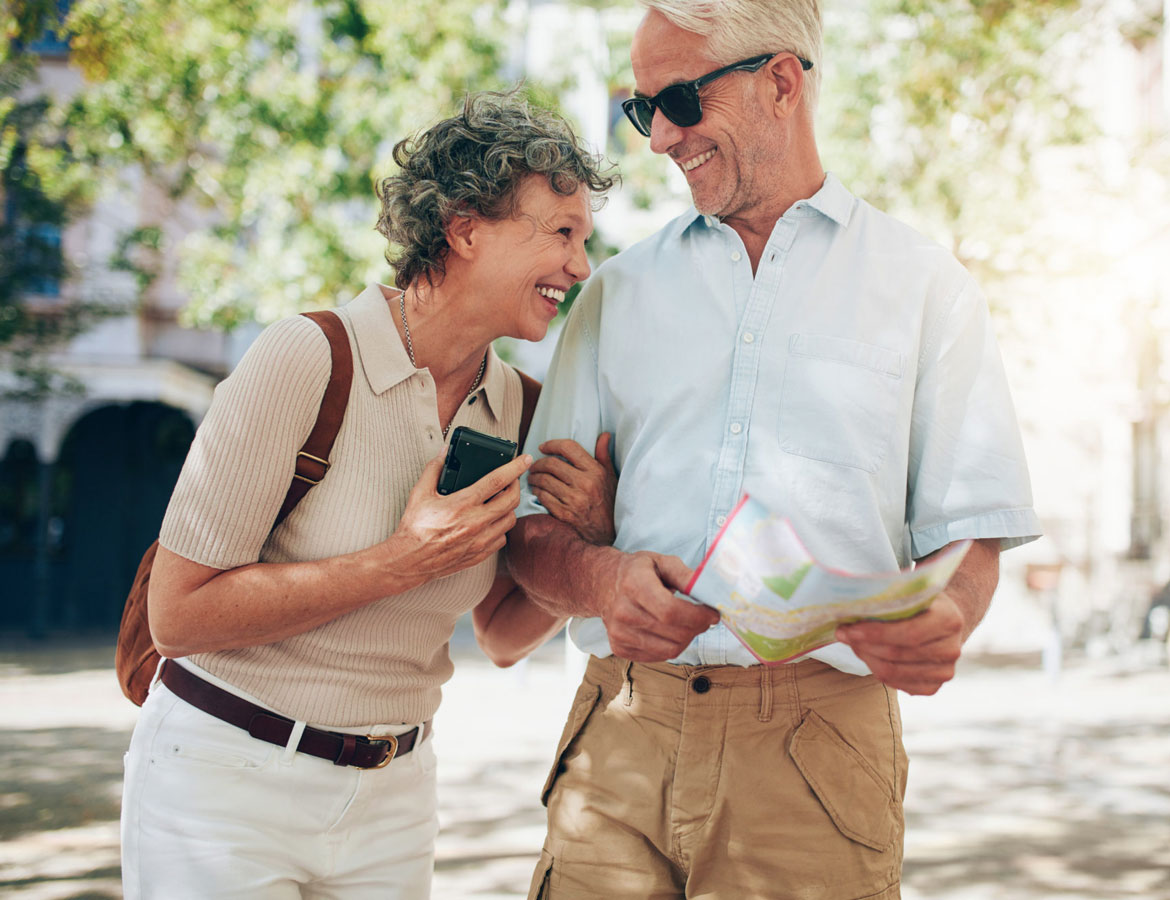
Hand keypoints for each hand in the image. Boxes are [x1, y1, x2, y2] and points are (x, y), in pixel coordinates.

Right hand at [384, 453, 531, 588]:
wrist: (410, 561)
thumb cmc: (415, 528)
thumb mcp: (420, 493)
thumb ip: (433, 469)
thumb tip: (444, 453)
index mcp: (462, 504)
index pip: (497, 481)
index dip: (515, 467)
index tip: (524, 459)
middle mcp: (475, 523)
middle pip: (512, 500)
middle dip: (516, 485)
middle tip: (511, 480)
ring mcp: (480, 540)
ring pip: (511, 520)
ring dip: (510, 507)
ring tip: (502, 500)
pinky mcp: (481, 554)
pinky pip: (502, 538)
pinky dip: (501, 527)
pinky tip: (492, 521)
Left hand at [528, 433, 617, 543]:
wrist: (608, 533)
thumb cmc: (609, 502)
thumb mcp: (610, 477)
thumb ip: (604, 455)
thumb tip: (604, 435)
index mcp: (595, 471)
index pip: (569, 448)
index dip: (552, 444)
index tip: (543, 447)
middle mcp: (585, 483)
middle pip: (552, 464)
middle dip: (538, 463)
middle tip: (534, 465)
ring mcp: (574, 500)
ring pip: (544, 480)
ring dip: (534, 477)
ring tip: (532, 477)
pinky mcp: (565, 514)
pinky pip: (543, 497)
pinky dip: (537, 492)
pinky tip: (537, 491)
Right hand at [597, 551, 719, 661]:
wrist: (603, 585)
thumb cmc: (637, 572)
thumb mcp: (661, 562)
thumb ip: (685, 575)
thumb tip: (708, 592)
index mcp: (634, 585)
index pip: (670, 611)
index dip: (697, 616)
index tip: (713, 614)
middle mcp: (622, 611)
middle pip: (673, 633)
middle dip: (697, 628)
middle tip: (704, 618)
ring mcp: (618, 633)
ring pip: (669, 650)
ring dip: (687, 639)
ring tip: (689, 624)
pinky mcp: (619, 648)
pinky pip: (658, 657)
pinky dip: (671, 646)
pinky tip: (671, 631)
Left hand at [834, 592, 965, 695]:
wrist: (944, 622)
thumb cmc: (920, 604)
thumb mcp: (910, 594)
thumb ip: (888, 601)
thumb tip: (850, 610)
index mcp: (949, 620)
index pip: (908, 633)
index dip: (875, 633)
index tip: (847, 628)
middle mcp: (952, 650)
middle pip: (896, 654)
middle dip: (863, 644)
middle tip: (843, 634)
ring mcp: (944, 672)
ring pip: (892, 672)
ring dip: (866, 657)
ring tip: (853, 643)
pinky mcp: (933, 687)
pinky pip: (896, 684)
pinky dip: (876, 669)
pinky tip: (868, 655)